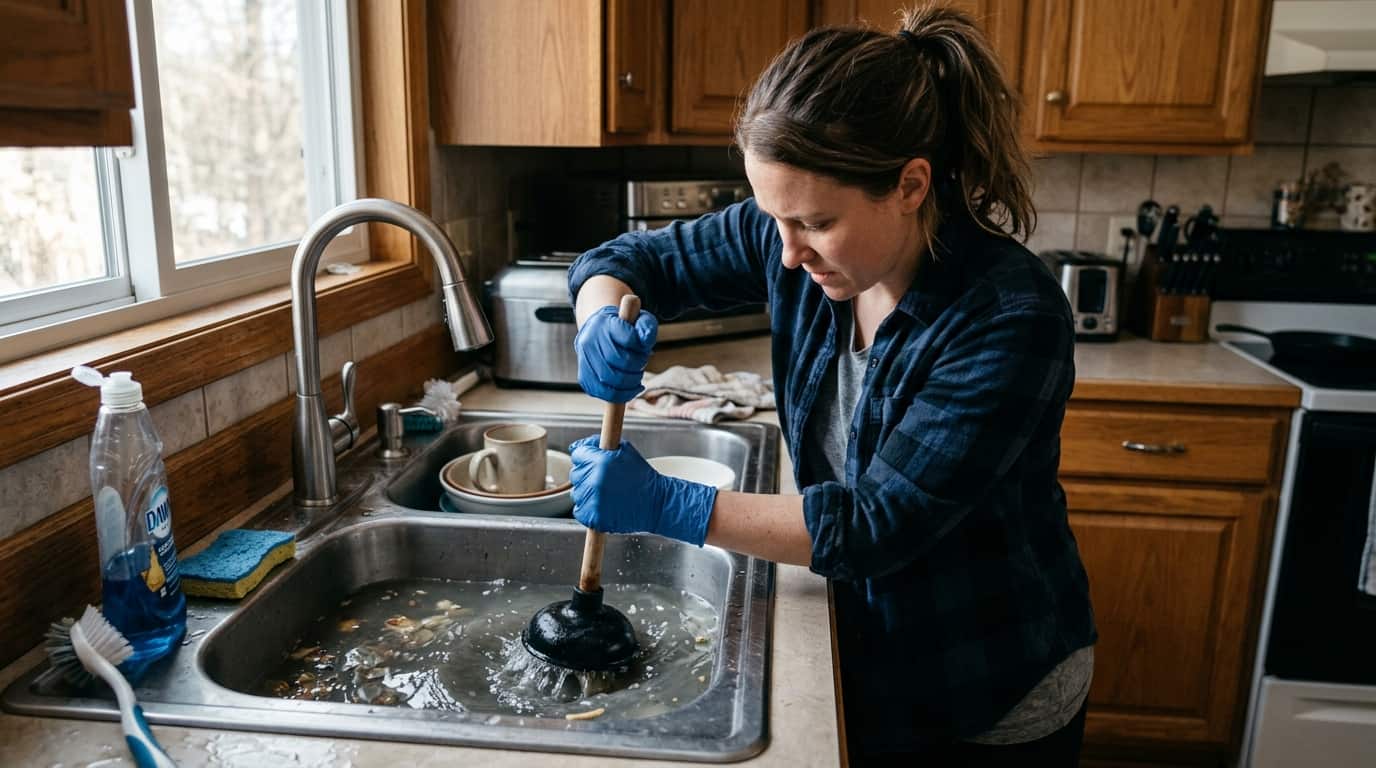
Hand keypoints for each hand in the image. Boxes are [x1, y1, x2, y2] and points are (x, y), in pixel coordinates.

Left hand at [568, 436, 716, 545]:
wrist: (656, 503)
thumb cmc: (641, 475)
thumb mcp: (624, 450)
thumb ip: (597, 444)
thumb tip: (574, 447)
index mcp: (601, 462)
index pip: (578, 455)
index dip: (587, 458)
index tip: (597, 463)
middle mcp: (594, 481)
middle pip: (575, 474)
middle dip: (587, 474)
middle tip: (606, 480)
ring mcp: (593, 501)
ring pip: (577, 493)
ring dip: (588, 493)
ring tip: (607, 494)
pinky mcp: (594, 518)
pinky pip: (579, 511)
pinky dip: (588, 509)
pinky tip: (603, 505)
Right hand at [574, 304, 657, 402]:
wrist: (597, 330)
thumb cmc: (623, 328)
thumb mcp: (638, 320)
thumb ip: (646, 326)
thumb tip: (645, 339)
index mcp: (604, 324)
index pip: (628, 339)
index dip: (641, 348)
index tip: (643, 349)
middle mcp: (590, 340)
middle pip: (618, 361)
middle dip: (636, 368)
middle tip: (641, 366)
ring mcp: (584, 360)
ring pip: (609, 380)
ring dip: (630, 383)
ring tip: (636, 378)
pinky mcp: (584, 376)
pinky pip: (602, 392)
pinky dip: (619, 395)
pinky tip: (630, 389)